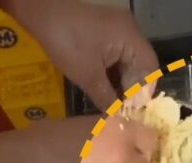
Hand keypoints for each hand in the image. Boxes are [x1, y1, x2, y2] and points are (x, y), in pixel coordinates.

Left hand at [3, 0, 158, 110]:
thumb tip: (118, 120)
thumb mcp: (87, 75)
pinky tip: (105, 90)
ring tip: (113, 105)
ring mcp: (118, 30)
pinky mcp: (106, 32)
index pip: (150, 71)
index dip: (142, 94)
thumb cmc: (67, 43)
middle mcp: (131, 31)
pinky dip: (113, 73)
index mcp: (132, 38)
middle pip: (141, 67)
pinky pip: (117, 56)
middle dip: (132, 90)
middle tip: (121, 112)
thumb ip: (107, 98)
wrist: (42, 13)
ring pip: (128, 63)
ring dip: (121, 83)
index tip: (132, 113)